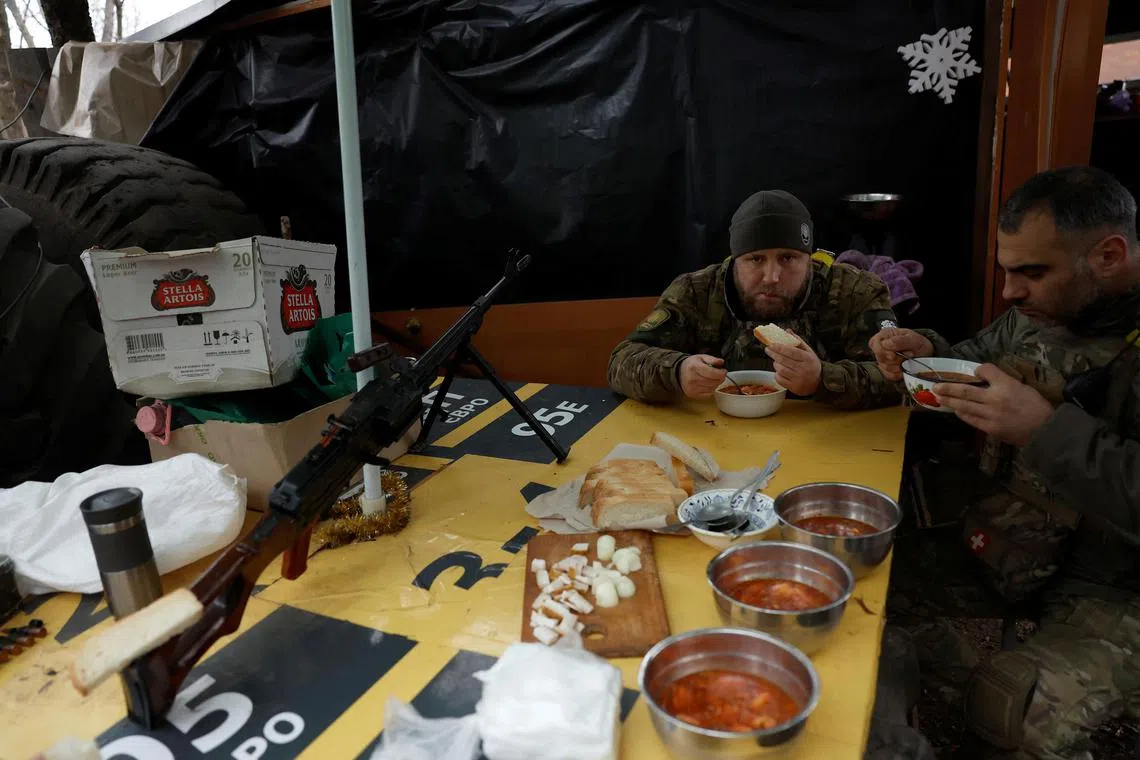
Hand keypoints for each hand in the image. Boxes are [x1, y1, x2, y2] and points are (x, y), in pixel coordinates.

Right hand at [679, 354, 727, 397]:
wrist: (679, 373)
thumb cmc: (692, 365)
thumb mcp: (701, 357)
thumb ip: (712, 359)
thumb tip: (721, 362)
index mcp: (694, 367)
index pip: (712, 373)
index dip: (721, 373)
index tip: (724, 371)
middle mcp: (692, 379)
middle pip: (713, 382)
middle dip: (720, 378)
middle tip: (720, 375)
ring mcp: (692, 388)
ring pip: (712, 388)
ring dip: (716, 384)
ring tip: (713, 379)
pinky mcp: (693, 394)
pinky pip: (708, 394)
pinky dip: (711, 389)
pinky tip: (708, 384)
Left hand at [764, 331, 821, 395]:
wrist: (819, 383)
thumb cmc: (811, 364)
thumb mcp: (809, 352)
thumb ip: (798, 341)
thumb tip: (787, 331)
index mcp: (808, 359)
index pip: (791, 352)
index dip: (780, 347)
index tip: (771, 344)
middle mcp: (803, 369)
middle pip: (784, 360)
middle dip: (773, 353)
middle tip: (768, 349)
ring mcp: (798, 379)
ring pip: (780, 369)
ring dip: (776, 364)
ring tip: (776, 360)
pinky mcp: (793, 387)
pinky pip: (780, 379)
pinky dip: (777, 374)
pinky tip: (779, 370)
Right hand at [869, 328, 933, 380]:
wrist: (926, 354)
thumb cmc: (919, 344)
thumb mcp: (914, 339)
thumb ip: (900, 340)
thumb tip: (887, 344)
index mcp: (885, 335)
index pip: (875, 344)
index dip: (884, 351)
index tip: (894, 354)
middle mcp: (881, 346)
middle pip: (880, 357)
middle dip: (896, 359)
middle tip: (907, 355)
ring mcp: (883, 358)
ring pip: (885, 367)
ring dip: (899, 366)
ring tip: (907, 360)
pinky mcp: (886, 369)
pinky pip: (889, 375)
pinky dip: (899, 373)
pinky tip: (905, 367)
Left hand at [933, 364, 1055, 445]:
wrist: (1044, 430)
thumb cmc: (1036, 407)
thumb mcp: (1022, 387)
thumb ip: (1003, 382)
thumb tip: (985, 379)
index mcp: (1006, 385)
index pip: (985, 370)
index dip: (978, 370)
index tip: (974, 371)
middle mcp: (994, 398)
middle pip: (965, 391)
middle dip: (948, 388)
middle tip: (936, 386)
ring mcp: (990, 414)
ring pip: (964, 406)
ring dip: (949, 401)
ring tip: (938, 397)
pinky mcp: (989, 428)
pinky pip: (970, 419)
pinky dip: (962, 413)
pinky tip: (955, 410)